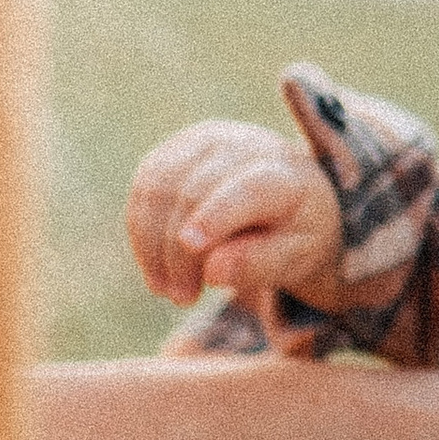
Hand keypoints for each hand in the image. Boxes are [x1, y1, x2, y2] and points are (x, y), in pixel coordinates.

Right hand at [127, 118, 344, 311]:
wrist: (289, 193)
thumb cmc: (294, 231)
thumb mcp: (296, 257)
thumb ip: (261, 264)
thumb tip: (213, 272)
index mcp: (283, 172)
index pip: (246, 188)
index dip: (216, 215)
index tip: (192, 247)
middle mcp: (242, 145)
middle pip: (194, 192)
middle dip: (179, 251)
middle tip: (182, 298)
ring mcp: (204, 141)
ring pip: (159, 187)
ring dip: (153, 244)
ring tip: (166, 289)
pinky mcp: (175, 149)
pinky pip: (145, 188)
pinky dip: (142, 231)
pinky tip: (155, 266)